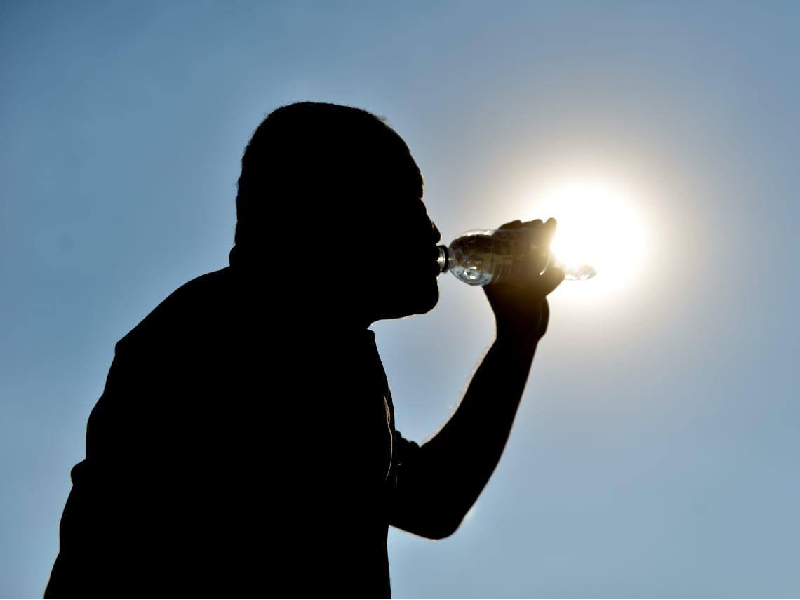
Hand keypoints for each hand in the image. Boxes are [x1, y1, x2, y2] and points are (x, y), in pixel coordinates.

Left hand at [483, 218, 564, 342]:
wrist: (524, 336)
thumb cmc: (518, 317)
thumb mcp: (530, 297)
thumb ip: (544, 283)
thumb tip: (560, 270)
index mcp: (493, 273)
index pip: (497, 244)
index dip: (508, 231)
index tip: (520, 223)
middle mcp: (504, 272)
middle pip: (515, 245)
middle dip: (529, 232)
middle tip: (541, 223)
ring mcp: (518, 277)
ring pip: (529, 252)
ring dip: (540, 241)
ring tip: (551, 226)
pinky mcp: (531, 282)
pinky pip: (539, 264)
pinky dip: (548, 254)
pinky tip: (556, 245)